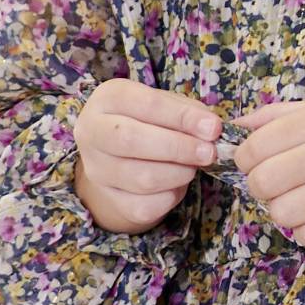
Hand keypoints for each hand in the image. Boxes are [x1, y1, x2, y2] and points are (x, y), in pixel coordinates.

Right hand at [66, 79, 225, 233]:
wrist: (121, 158)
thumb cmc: (149, 122)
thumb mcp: (165, 105)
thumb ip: (187, 112)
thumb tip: (210, 128)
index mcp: (107, 99)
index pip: (146, 104)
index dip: (182, 117)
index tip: (213, 128)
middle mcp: (91, 133)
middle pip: (131, 140)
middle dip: (178, 148)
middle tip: (209, 152)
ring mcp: (96, 169)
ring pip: (142, 178)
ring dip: (179, 173)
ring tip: (193, 166)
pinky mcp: (109, 200)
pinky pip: (145, 205)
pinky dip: (170, 196)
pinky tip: (176, 185)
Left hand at [229, 94, 304, 252]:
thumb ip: (275, 117)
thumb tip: (233, 130)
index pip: (254, 149)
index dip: (246, 161)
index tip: (259, 165)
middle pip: (263, 184)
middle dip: (263, 189)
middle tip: (280, 186)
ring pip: (282, 214)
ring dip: (286, 212)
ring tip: (304, 201)